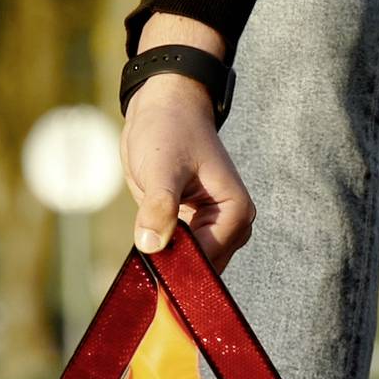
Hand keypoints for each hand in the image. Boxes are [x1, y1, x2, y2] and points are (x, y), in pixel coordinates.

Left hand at [124, 17, 252, 268]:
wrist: (162, 108)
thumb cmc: (169, 128)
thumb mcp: (162, 166)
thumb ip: (159, 206)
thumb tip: (151, 246)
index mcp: (235, 211)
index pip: (209, 259)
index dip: (179, 268)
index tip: (150, 269)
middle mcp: (230, 225)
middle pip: (202, 269)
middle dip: (173, 270)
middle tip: (143, 265)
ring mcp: (211, 229)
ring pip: (188, 265)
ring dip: (165, 264)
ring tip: (143, 253)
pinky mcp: (190, 227)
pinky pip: (176, 254)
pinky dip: (161, 255)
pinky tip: (144, 248)